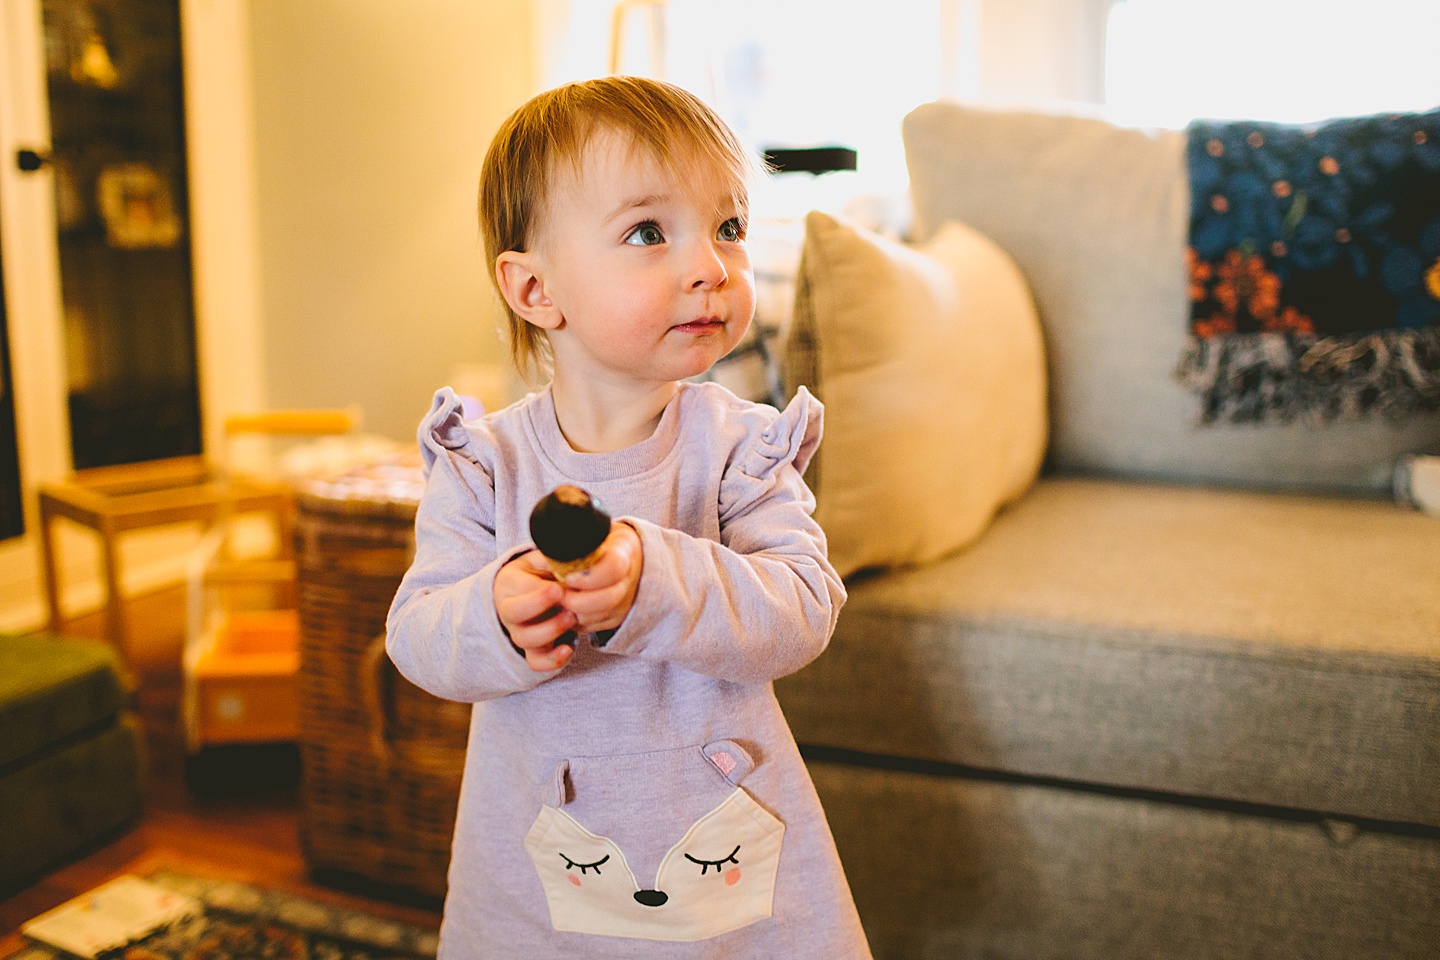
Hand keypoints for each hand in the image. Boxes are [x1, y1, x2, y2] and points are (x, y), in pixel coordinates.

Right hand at [494, 550, 576, 671]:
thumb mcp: (542, 558)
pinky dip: (551, 660)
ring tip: (572, 618)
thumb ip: (552, 556)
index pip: (518, 589)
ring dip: (549, 631)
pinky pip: (536, 662)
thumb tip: (571, 551)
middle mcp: (508, 609)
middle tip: (564, 599)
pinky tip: (568, 649)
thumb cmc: (539, 571)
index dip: (539, 591)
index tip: (559, 587)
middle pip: (512, 615)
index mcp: (509, 582)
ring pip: (524, 640)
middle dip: (539, 608)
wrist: (531, 591)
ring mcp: (519, 631)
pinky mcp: (532, 649)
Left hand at [558, 521, 642, 633]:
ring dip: (573, 610)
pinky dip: (575, 619)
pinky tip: (565, 605)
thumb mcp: (592, 530)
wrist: (627, 555)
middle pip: (608, 598)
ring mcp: (626, 601)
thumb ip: (572, 540)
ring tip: (558, 597)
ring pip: (597, 616)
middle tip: (557, 592)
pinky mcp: (617, 617)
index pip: (613, 567)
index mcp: (625, 551)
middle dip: (576, 599)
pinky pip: (592, 626)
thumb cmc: (602, 540)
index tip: (568, 576)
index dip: (589, 576)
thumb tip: (544, 556)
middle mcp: (630, 579)